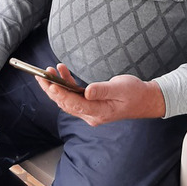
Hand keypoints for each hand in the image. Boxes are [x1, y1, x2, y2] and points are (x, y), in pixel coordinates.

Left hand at [37, 64, 165, 125]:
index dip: (60, 94)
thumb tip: (87, 91)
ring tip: (50, 70)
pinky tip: (63, 73)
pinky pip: (74, 97)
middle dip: (51, 89)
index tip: (50, 83)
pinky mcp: (91, 105)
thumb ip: (102, 90)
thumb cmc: (135, 93)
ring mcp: (91, 111)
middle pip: (65, 104)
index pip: (73, 104)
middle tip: (41, 75)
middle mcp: (92, 115)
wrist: (145, 100)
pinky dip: (66, 85)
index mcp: (99, 112)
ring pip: (67, 100)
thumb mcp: (121, 88)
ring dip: (57, 86)